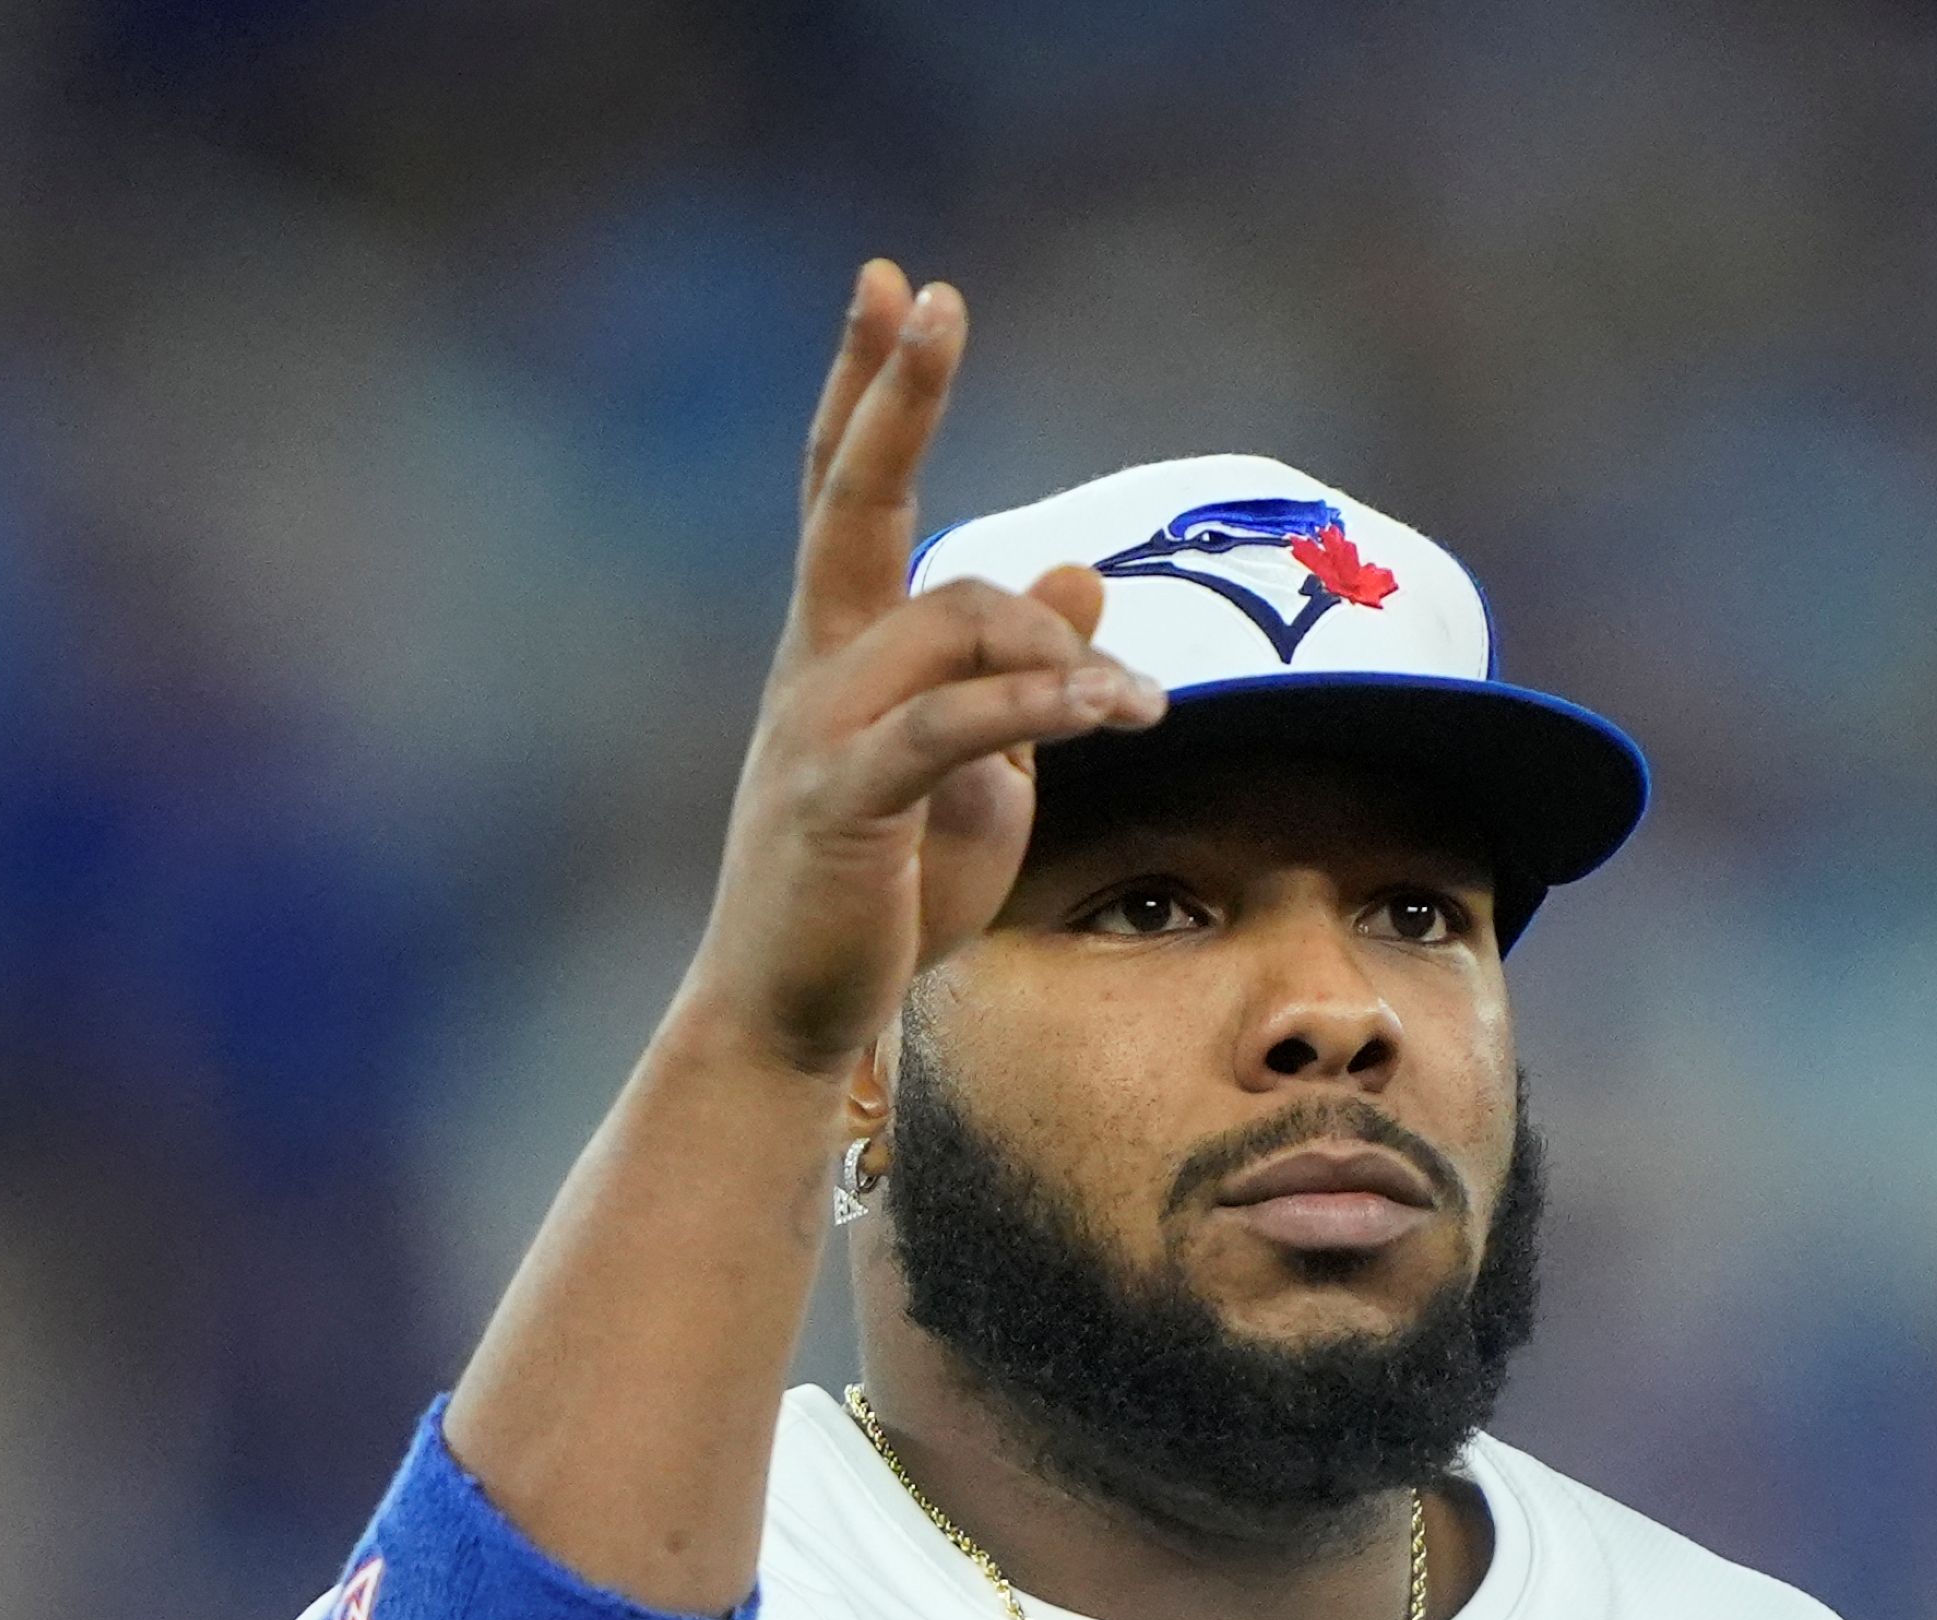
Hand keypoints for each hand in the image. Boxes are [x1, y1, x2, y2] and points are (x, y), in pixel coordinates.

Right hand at [680, 266, 1166, 1081]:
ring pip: (947, 621)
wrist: (793, 1017)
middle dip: (891, 395)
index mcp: (844, 650)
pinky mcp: (844, 805)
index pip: (849, 492)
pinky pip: (951, 726)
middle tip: (928, 297)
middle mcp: (818, 668)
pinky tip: (1114, 711)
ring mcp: (821, 731)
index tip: (895, 286)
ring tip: (1142, 709)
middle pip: (852, 501)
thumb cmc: (887, 896)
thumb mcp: (980, 770)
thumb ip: (1021, 672)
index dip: (871, 390)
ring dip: (1057, 651)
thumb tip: (1078, 573)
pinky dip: (1038, 708)